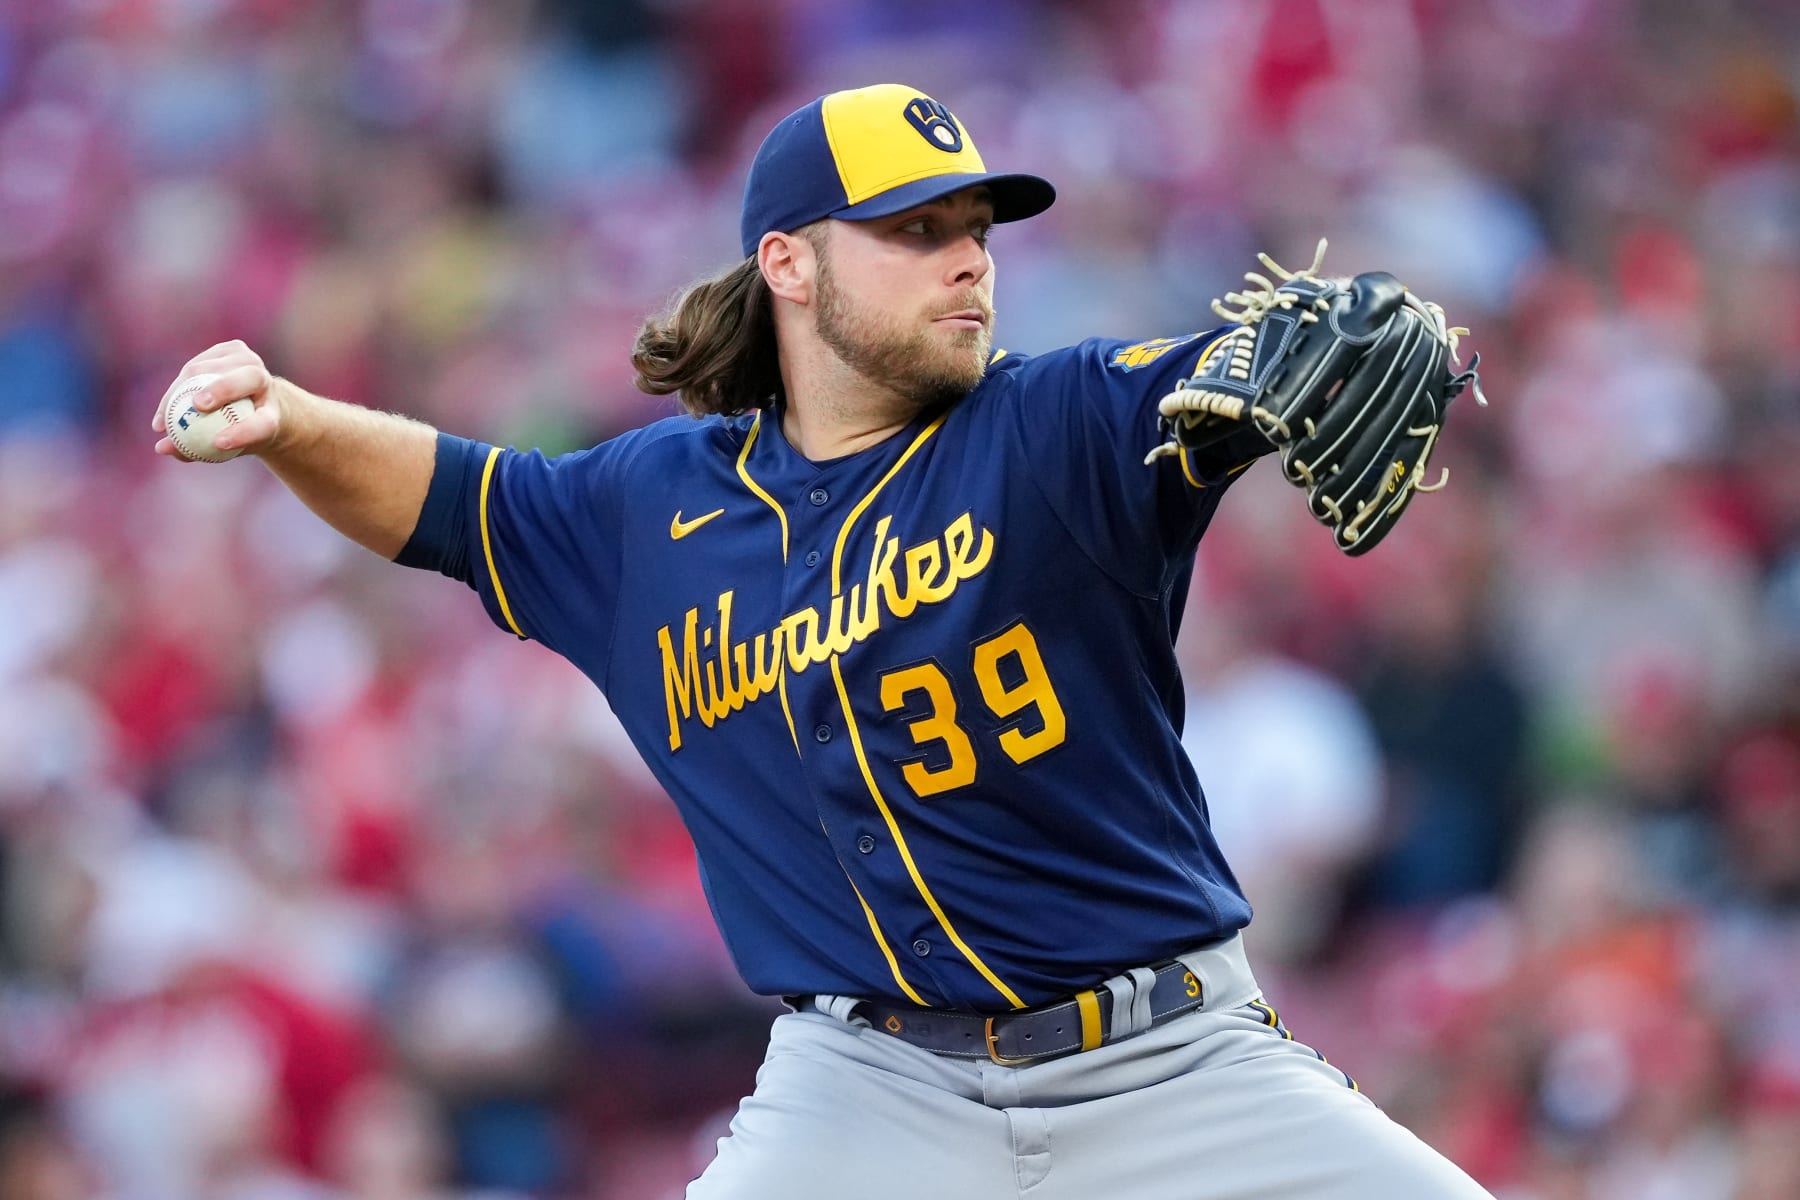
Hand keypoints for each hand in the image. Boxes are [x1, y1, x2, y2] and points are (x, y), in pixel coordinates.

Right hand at [152, 340, 287, 458]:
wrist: (259, 403)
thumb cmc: (240, 431)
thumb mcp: (224, 448)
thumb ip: (195, 450)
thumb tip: (161, 448)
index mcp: (275, 413)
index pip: (262, 424)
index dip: (242, 433)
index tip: (218, 442)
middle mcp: (267, 383)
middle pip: (245, 380)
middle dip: (221, 390)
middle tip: (196, 406)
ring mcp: (251, 360)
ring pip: (211, 369)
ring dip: (185, 388)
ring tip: (165, 417)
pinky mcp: (232, 348)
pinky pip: (198, 364)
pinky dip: (180, 382)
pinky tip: (168, 402)